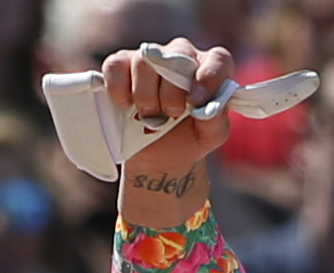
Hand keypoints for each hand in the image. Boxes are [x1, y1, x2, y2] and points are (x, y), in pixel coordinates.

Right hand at [101, 39, 235, 182]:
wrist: (157, 155)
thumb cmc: (187, 139)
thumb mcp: (208, 137)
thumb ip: (215, 122)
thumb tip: (209, 108)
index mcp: (210, 70)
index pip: (218, 59)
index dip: (208, 77)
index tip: (195, 101)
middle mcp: (182, 56)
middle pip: (176, 56)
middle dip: (171, 93)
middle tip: (171, 115)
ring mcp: (150, 57)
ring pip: (144, 62)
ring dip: (145, 97)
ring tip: (150, 116)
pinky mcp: (121, 64)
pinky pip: (116, 66)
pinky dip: (119, 89)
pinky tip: (126, 106)